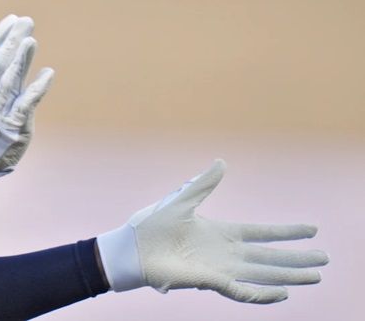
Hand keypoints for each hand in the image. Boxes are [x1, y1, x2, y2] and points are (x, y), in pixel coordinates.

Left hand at [97, 160, 328, 302]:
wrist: (131, 248)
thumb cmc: (152, 224)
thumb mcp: (182, 200)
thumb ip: (204, 183)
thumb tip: (222, 161)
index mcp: (221, 232)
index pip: (262, 233)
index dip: (286, 232)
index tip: (311, 230)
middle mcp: (226, 253)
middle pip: (269, 257)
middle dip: (297, 259)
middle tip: (324, 260)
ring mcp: (220, 268)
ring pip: (262, 275)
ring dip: (288, 276)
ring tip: (315, 277)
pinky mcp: (209, 281)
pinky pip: (242, 291)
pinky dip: (262, 294)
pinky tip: (282, 294)